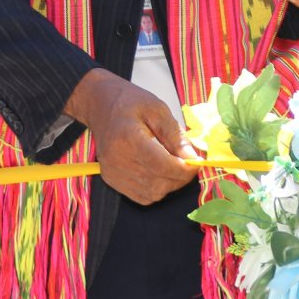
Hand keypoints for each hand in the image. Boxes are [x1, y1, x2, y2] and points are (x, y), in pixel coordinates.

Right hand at [67, 69, 192, 204]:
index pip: (162, 166)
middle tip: (189, 163)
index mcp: (129, 138)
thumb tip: (192, 159)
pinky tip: (160, 173)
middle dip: (180, 177)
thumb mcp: (158, 110)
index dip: (185, 169)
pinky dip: (156, 189)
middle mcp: (117, 160)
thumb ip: (176, 136)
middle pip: (158, 183)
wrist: (101, 105)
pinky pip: (141, 196)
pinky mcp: (111, 179)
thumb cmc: (130, 103)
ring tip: (174, 165)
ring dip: (170, 184)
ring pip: (152, 193)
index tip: (198, 162)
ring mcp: (112, 172)